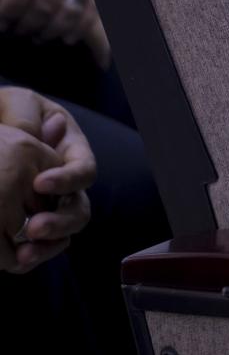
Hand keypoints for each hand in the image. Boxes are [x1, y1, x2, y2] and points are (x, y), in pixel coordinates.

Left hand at [0, 0, 95, 45]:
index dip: (9, 8)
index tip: (0, 21)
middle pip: (47, 2)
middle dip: (27, 24)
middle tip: (13, 32)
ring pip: (73, 9)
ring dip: (53, 30)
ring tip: (36, 37)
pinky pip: (97, 6)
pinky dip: (85, 28)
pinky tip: (72, 39)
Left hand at [0, 92, 92, 275]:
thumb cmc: (4, 111)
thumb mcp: (15, 104)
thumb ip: (28, 115)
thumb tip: (50, 133)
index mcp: (70, 151)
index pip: (84, 171)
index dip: (68, 180)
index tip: (38, 183)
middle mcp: (65, 182)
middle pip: (79, 209)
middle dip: (61, 222)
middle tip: (34, 228)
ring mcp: (47, 206)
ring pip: (63, 234)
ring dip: (47, 245)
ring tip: (22, 254)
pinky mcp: (26, 225)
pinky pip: (39, 246)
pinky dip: (31, 255)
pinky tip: (14, 260)